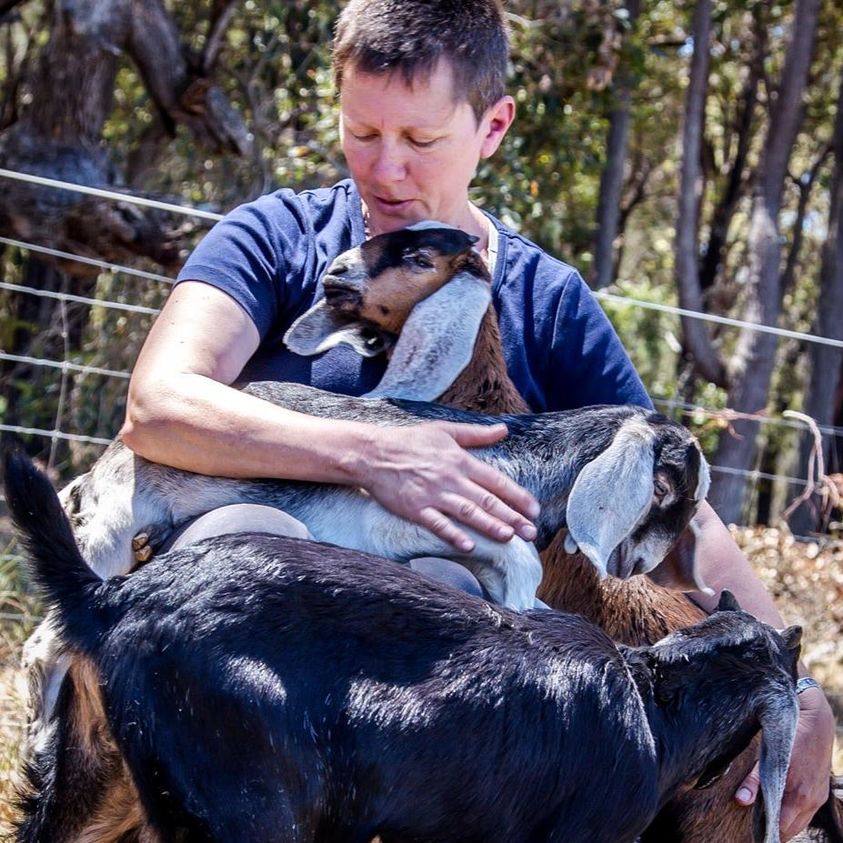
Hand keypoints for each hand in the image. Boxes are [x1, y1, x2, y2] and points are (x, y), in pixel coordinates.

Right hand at [355, 421, 539, 550]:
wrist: (373, 453)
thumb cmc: (410, 441)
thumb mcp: (445, 431)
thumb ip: (477, 434)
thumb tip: (504, 429)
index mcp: (460, 461)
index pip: (496, 480)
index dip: (517, 496)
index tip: (535, 510)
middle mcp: (451, 478)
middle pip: (487, 500)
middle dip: (512, 517)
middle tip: (531, 533)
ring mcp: (433, 495)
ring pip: (467, 512)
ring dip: (489, 525)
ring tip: (509, 537)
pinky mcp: (415, 509)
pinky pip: (437, 524)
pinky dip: (453, 534)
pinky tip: (468, 546)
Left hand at [735, 685, 834, 840]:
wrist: (815, 717)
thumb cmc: (786, 732)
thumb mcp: (767, 753)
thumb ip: (755, 779)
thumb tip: (741, 801)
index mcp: (798, 792)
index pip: (782, 827)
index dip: (765, 830)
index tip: (751, 830)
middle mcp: (812, 798)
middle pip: (791, 828)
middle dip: (773, 829)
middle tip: (754, 826)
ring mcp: (819, 795)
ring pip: (800, 821)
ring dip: (784, 823)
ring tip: (764, 818)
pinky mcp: (821, 790)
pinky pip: (806, 812)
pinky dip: (793, 814)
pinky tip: (779, 807)